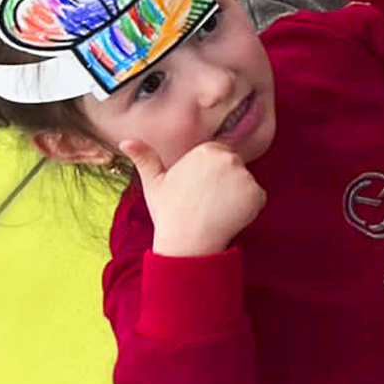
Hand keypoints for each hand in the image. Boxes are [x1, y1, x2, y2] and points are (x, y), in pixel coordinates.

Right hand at [123, 138, 266, 258]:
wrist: (186, 243)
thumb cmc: (169, 213)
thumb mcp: (154, 183)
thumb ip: (144, 157)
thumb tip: (125, 140)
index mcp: (205, 151)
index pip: (217, 154)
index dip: (208, 174)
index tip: (197, 190)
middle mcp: (227, 158)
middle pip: (233, 165)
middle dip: (224, 181)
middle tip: (205, 201)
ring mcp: (244, 176)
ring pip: (245, 181)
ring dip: (236, 193)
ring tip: (215, 209)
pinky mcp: (257, 194)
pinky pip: (257, 197)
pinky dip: (249, 207)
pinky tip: (229, 216)